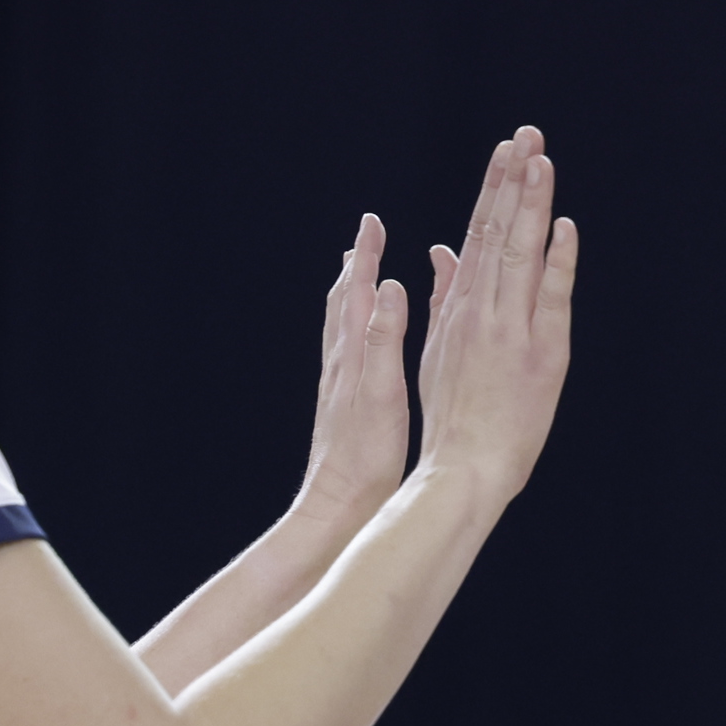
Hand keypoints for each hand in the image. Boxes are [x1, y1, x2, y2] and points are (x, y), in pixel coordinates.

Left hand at [297, 212, 411, 524]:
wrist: (338, 503)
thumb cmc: (364, 456)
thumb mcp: (380, 394)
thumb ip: (382, 339)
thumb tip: (387, 287)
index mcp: (352, 356)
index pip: (357, 293)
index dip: (365, 256)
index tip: (372, 222)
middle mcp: (340, 363)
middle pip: (343, 302)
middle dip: (355, 266)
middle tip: (366, 237)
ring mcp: (339, 383)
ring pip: (342, 326)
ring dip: (351, 294)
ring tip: (358, 275)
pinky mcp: (343, 403)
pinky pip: (349, 350)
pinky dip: (355, 328)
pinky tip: (362, 337)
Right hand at [412, 128, 580, 501]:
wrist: (460, 467)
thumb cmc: (450, 415)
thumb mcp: (433, 348)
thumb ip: (441, 296)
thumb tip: (439, 250)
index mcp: (458, 307)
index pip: (478, 235)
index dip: (494, 190)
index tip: (507, 151)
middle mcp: (481, 310)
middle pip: (497, 231)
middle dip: (512, 179)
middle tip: (526, 134)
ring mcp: (508, 328)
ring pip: (519, 252)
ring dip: (530, 204)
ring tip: (539, 159)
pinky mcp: (538, 353)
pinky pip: (549, 297)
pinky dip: (557, 260)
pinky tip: (564, 226)